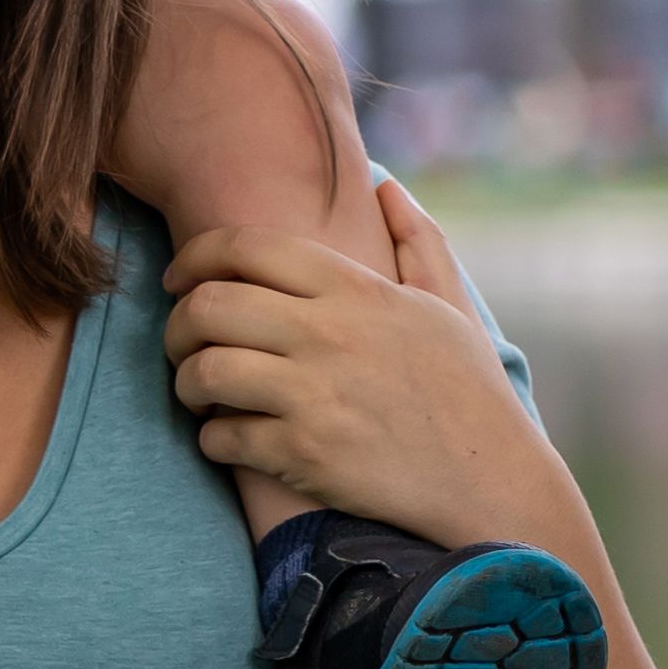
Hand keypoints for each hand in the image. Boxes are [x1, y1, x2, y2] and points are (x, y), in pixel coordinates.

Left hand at [164, 186, 586, 552]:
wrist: (491, 481)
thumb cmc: (467, 392)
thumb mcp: (449, 307)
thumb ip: (418, 241)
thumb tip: (386, 187)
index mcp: (357, 291)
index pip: (246, 246)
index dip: (195, 256)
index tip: (180, 278)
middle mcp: (330, 335)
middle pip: (207, 305)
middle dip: (176, 325)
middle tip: (182, 343)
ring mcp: (314, 395)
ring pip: (202, 371)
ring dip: (185, 383)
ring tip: (198, 393)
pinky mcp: (304, 453)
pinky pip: (220, 437)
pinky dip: (211, 439)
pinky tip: (227, 439)